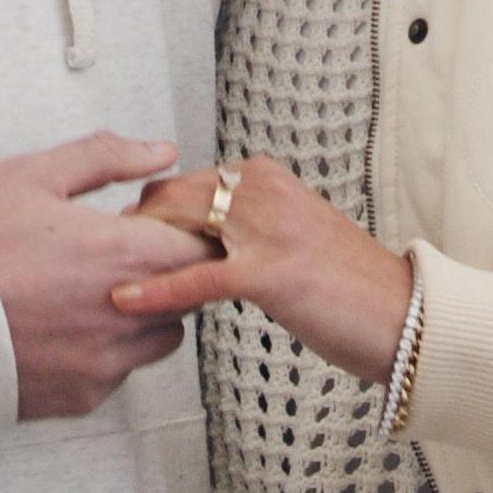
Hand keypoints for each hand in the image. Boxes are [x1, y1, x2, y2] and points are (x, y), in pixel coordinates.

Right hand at [0, 133, 214, 419]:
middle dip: (164, 271)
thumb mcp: (33, 176)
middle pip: (187, 294)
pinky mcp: (81, 397)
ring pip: (159, 337)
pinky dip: (104, 348)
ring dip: (142, 313)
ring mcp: (106, 364)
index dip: (185, 231)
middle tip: (113, 254)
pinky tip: (60, 325)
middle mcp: (126, 315)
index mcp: (123, 254)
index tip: (154, 224)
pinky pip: (119, 371)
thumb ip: (108, 157)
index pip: (200, 246)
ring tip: (85, 291)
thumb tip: (162, 152)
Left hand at [113, 157, 416, 386]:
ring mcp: (268, 228)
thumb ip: (242, 226)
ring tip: (91, 279)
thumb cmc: (344, 286)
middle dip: (128, 231)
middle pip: (170, 200)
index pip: (183, 183)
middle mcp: (263, 190)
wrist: (402, 317)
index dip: (145, 213)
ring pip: (179, 232)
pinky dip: (156, 290)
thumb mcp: (287, 236)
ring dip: (134, 256)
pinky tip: (124, 302)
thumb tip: (190, 236)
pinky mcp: (271, 272)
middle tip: (91, 260)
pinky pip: (199, 279)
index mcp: (265, 176)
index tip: (112, 238)